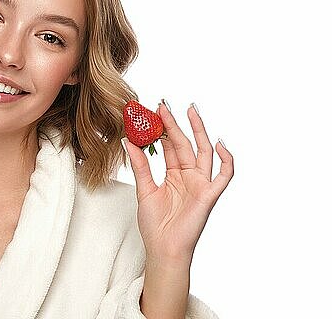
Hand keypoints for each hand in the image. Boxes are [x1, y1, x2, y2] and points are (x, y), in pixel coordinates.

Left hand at [122, 101, 233, 260]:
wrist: (163, 249)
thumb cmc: (155, 225)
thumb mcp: (144, 190)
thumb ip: (140, 165)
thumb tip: (128, 140)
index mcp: (174, 175)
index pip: (169, 146)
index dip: (161, 129)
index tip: (150, 112)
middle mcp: (189, 176)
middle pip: (184, 144)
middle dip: (175, 124)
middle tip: (164, 104)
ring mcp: (200, 184)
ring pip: (202, 152)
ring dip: (198, 131)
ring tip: (189, 111)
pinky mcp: (209, 195)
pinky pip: (224, 176)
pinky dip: (226, 160)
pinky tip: (219, 143)